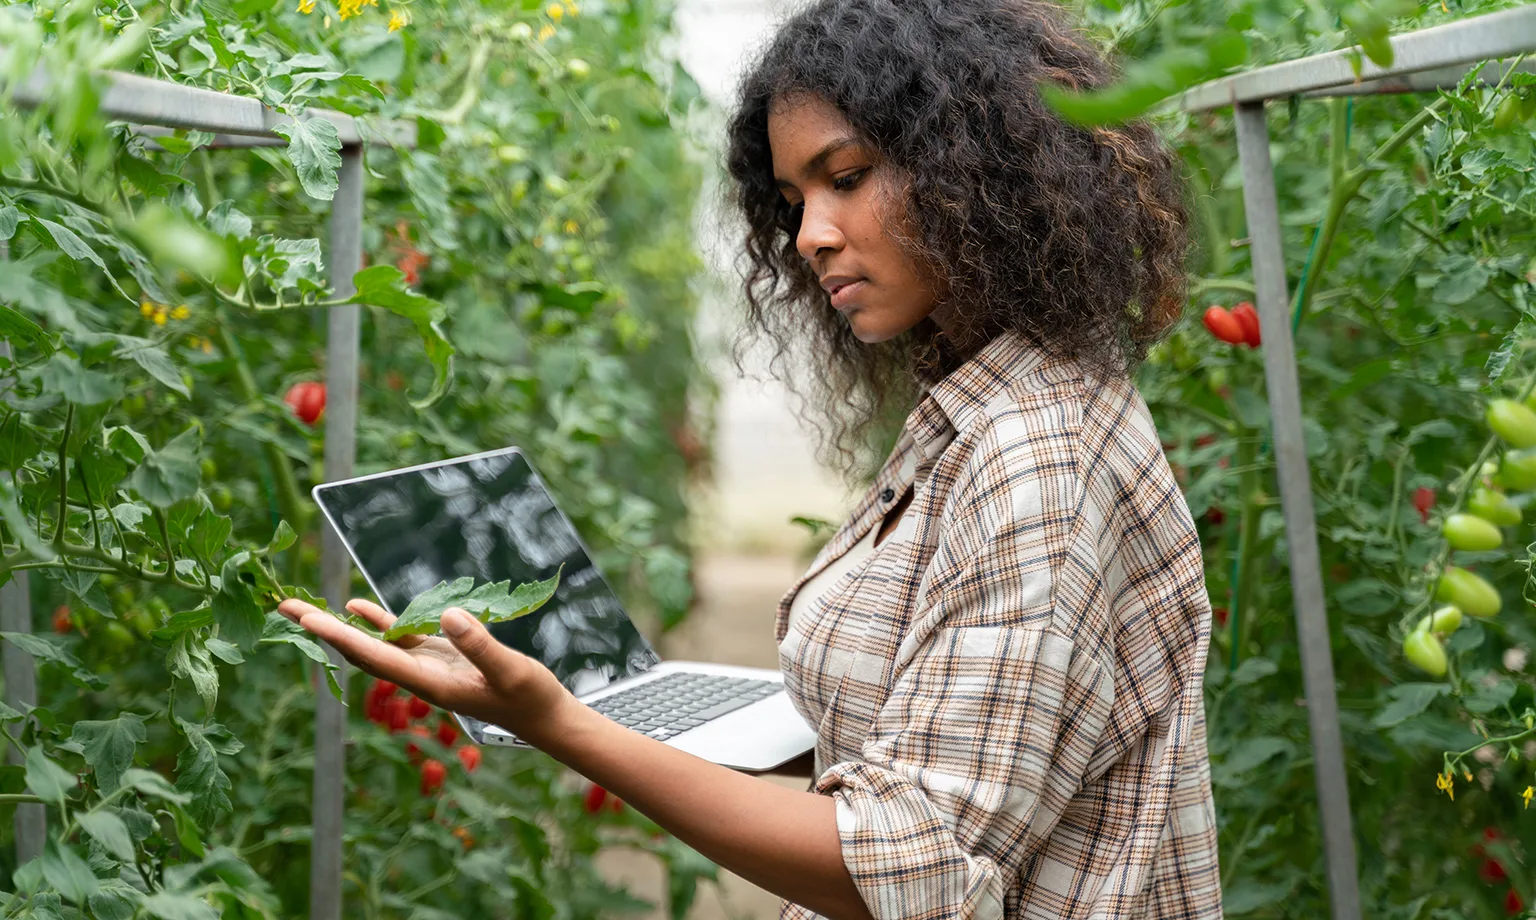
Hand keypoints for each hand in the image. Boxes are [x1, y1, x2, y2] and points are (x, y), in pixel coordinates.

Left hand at [276, 596, 573, 738]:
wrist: (544, 717)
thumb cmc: (530, 698)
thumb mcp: (511, 671)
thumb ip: (481, 645)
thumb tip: (447, 615)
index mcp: (429, 683)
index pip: (374, 657)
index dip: (339, 637)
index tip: (306, 620)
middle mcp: (418, 676)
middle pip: (360, 650)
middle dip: (321, 629)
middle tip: (282, 606)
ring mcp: (426, 666)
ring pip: (373, 644)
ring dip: (339, 625)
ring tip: (302, 606)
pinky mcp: (440, 656)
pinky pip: (399, 637)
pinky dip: (376, 622)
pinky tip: (356, 607)